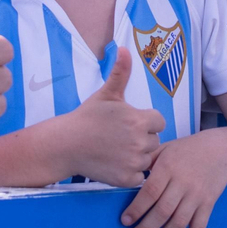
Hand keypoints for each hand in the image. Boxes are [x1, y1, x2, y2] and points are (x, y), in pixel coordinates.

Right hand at [62, 48, 165, 186]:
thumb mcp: (106, 93)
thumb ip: (120, 72)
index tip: (130, 122)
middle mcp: (141, 142)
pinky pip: (139, 176)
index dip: (146, 121)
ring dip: (137, 156)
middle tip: (120, 136)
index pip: (159, 122)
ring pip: (147, 159)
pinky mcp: (126, 179)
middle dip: (141, 138)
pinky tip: (115, 163)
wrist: (67, 144)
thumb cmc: (88, 117)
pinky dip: (130, 172)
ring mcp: (134, 162)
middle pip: (154, 141)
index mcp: (140, 120)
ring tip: (117, 149)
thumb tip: (124, 48)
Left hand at [120, 130, 226, 227]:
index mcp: (168, 167)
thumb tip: (128, 179)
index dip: (137, 209)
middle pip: (162, 211)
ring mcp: (197, 196)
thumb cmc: (186, 150)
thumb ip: (147, 162)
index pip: (150, 192)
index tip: (125, 221)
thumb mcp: (165, 148)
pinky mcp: (208, 205)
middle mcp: (183, 183)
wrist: (220, 150)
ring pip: (179, 224)